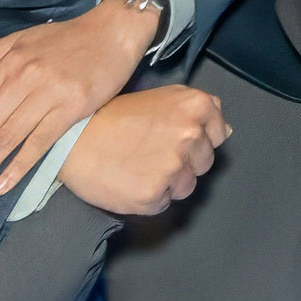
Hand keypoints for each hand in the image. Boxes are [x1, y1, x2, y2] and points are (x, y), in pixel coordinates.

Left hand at [0, 0, 163, 203]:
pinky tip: (0, 187)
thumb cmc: (65, 38)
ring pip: (5, 140)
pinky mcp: (72, 107)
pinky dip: (18, 167)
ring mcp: (48, 94)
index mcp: (6, 63)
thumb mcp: (19, 39)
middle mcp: (22, 78)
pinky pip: (39, 142)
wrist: (114, 31)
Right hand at [51, 80, 230, 218]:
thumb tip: (226, 132)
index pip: (218, 134)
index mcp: (195, 107)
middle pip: (204, 163)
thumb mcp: (163, 97)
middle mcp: (190, 136)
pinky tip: (130, 181)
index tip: (176, 139)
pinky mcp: (153, 196)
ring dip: (168, 182)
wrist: (74, 140)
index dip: (198, 139)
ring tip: (139, 167)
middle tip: (152, 153)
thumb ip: (199, 111)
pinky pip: (163, 203)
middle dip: (184, 162)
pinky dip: (150, 197)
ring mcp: (173, 168)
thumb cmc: (115, 116)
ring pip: (186, 186)